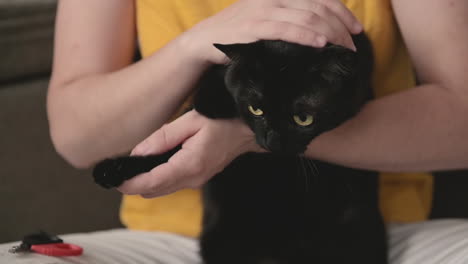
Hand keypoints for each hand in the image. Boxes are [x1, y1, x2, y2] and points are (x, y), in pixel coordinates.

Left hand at [117, 110, 262, 197]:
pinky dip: (157, 179)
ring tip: (131, 168)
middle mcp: (192, 178)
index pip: (152, 182)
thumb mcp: (190, 121)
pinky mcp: (197, 178)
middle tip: (118, 171)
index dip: (130, 184)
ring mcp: (196, 181)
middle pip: (154, 190)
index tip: (114, 181)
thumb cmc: (221, 121)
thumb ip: (162, 138)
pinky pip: (172, 184)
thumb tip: (138, 153)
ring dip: (145, 183)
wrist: (246, 131)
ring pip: (162, 189)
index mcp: (189, 164)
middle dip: (134, 185)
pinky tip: (151, 165)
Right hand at [182, 0, 362, 63]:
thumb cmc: (238, 34)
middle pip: (319, 7)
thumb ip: (288, 21)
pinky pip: (286, 29)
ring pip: (307, 16)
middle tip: (353, 47)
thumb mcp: (266, 21)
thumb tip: (318, 34)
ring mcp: (263, 10)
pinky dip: (306, 35)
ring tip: (343, 49)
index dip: (343, 13)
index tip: (357, 31)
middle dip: (341, 27)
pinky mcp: (253, 26)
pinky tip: (320, 44)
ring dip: (330, 33)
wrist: (205, 41)